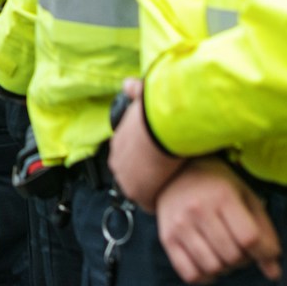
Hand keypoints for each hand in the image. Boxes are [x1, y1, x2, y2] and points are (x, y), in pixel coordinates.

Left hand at [108, 79, 184, 212]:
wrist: (160, 129)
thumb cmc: (156, 112)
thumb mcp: (143, 99)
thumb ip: (135, 92)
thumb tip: (129, 84)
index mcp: (118, 142)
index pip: (127, 156)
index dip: (143, 158)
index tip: (157, 157)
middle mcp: (117, 161)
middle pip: (132, 173)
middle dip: (146, 174)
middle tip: (165, 173)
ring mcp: (125, 178)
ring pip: (139, 188)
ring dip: (152, 188)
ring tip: (169, 184)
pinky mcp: (138, 192)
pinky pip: (148, 202)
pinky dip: (157, 200)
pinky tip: (170, 195)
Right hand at [155, 158, 282, 284]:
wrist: (175, 173)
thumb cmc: (216, 185)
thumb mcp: (246, 198)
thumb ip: (264, 233)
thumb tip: (274, 273)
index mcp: (222, 196)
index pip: (249, 238)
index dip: (264, 252)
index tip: (265, 251)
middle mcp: (198, 210)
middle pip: (233, 256)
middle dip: (244, 259)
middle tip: (241, 248)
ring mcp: (180, 225)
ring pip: (213, 268)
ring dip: (226, 268)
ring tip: (224, 253)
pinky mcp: (167, 238)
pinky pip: (191, 274)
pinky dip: (206, 276)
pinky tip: (209, 262)